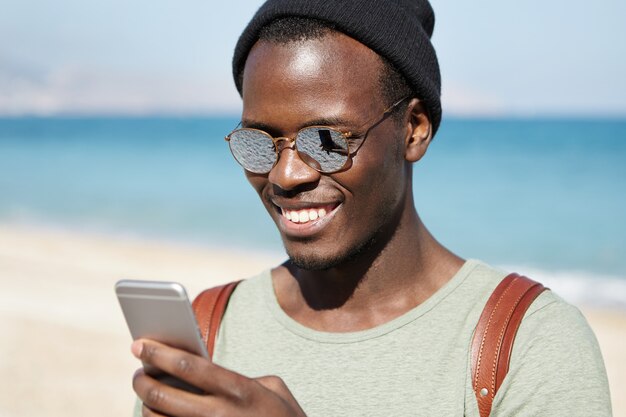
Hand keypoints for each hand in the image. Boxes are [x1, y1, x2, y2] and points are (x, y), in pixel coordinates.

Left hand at [131, 339, 306, 416]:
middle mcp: (220, 415)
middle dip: (143, 381)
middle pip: (164, 396)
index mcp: (238, 390)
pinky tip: (157, 415)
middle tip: (138, 373)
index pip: (189, 366)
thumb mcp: (273, 389)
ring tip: (147, 395)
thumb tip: (208, 375)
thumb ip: (242, 377)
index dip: (159, 353)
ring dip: (146, 406)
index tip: (140, 344)